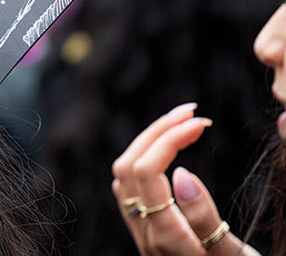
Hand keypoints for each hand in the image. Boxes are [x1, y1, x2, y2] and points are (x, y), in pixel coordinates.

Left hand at [111, 103, 257, 254]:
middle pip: (129, 167)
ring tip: (181, 124)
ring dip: (147, 142)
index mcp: (164, 238)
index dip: (168, 139)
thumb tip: (181, 171)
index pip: (147, 171)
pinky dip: (144, 159)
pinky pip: (129, 187)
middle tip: (192, 113)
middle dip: (156, 132)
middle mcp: (144, 234)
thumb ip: (204, 218)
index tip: (201, 122)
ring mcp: (141, 234)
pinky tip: (168, 154)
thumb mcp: (230, 255)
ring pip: (124, 175)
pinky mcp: (145, 233)